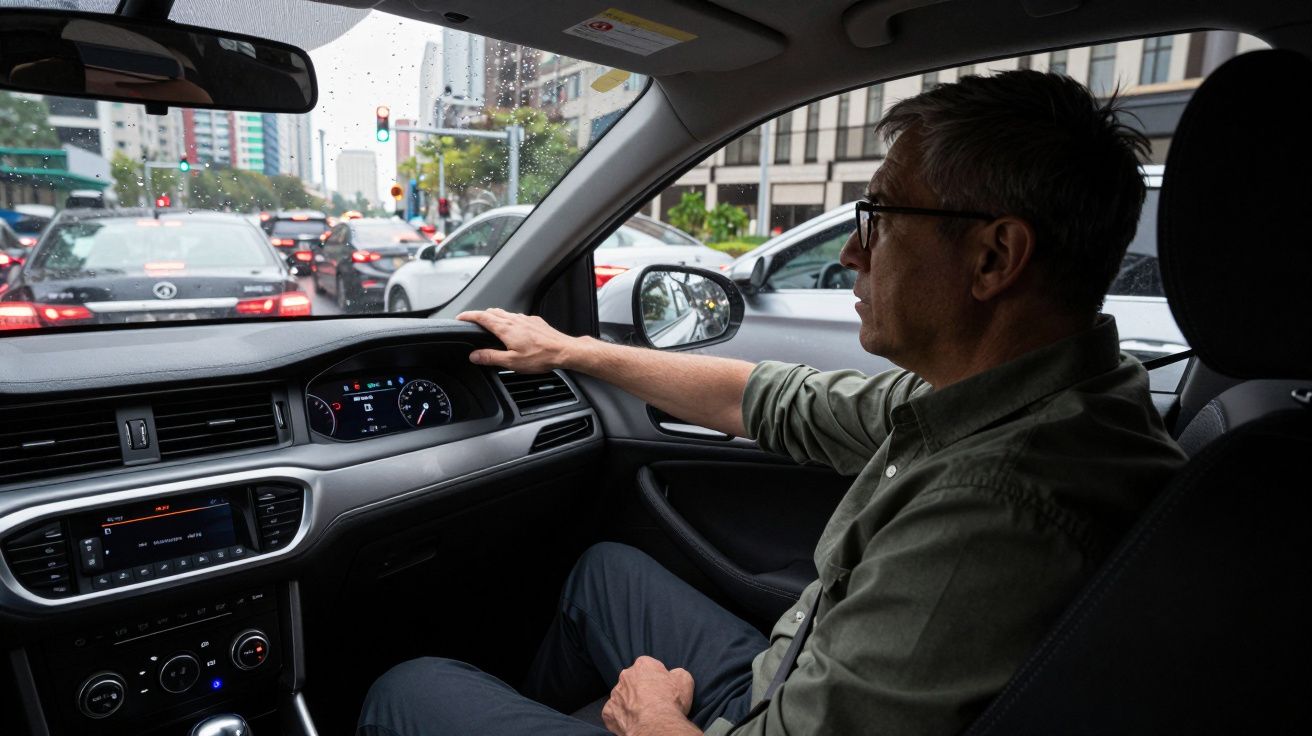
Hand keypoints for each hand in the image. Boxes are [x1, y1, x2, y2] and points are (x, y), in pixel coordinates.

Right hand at [456, 308, 581, 372]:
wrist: (564, 350)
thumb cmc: (540, 356)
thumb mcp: (511, 362)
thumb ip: (491, 357)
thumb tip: (474, 355)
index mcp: (506, 328)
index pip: (482, 317)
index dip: (468, 316)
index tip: (460, 317)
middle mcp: (515, 320)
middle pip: (492, 312)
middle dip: (480, 315)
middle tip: (473, 321)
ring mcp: (526, 319)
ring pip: (505, 313)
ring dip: (495, 317)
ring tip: (490, 324)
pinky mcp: (535, 321)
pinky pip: (517, 317)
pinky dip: (509, 320)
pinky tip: (513, 328)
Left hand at [602, 656, 697, 735]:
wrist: (657, 725)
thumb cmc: (671, 702)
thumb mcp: (685, 680)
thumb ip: (677, 673)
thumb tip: (674, 675)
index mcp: (643, 665)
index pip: (648, 666)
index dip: (656, 677)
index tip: (662, 688)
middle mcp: (625, 676)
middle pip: (632, 680)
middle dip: (640, 689)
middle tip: (652, 702)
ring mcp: (615, 695)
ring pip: (622, 697)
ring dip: (629, 703)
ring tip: (643, 714)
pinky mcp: (608, 712)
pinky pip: (614, 713)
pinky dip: (621, 717)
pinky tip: (632, 722)